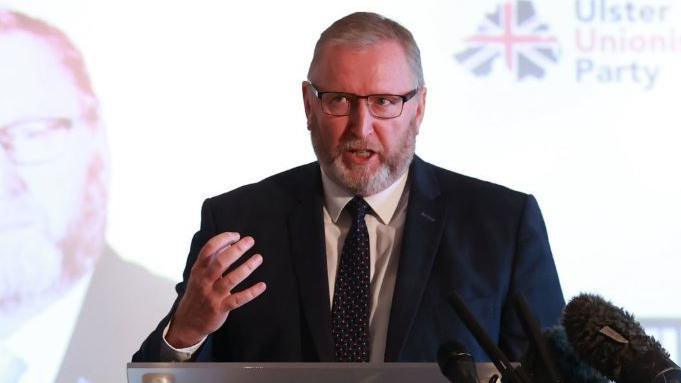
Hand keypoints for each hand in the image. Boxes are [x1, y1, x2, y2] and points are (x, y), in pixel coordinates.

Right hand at [166, 232, 265, 347]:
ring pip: (231, 279)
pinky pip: (238, 299)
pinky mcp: (220, 308)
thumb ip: (212, 259)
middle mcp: (204, 281)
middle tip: (250, 241)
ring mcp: (212, 295)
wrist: (187, 322)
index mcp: (198, 270)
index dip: (223, 239)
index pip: (209, 249)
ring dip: (246, 267)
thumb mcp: (199, 275)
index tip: (236, 235)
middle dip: (236, 250)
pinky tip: (262, 285)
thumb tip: (227, 244)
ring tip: (258, 258)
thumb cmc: (197, 294)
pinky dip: (251, 292)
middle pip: (220, 262)